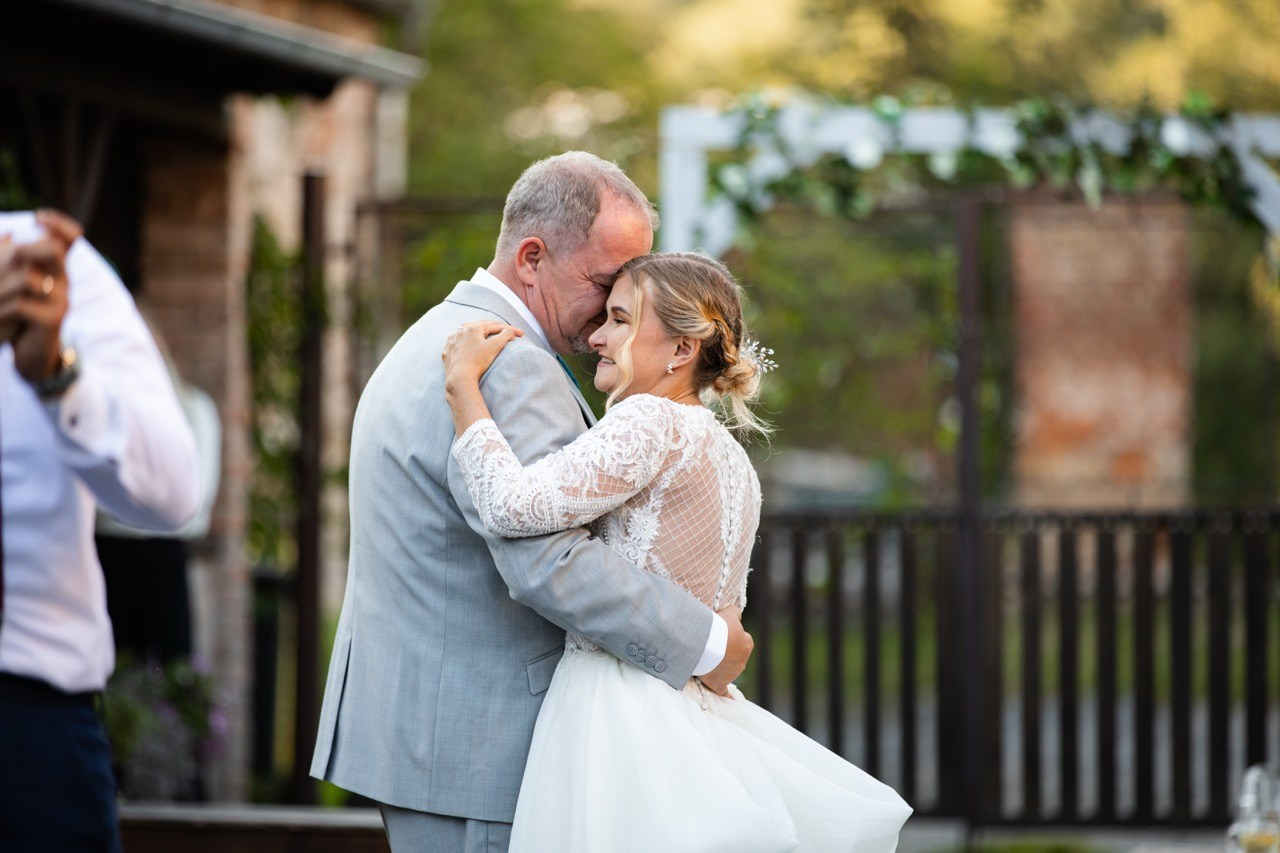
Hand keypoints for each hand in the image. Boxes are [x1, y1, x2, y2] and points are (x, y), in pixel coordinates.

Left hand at [0, 209, 79, 383]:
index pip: (70, 238)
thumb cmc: (22, 315)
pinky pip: (22, 305)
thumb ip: (16, 260)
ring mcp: (60, 300)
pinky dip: (2, 310)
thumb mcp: (19, 284)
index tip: (39, 217)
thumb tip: (8, 233)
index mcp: (55, 268)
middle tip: (7, 258)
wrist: (35, 353)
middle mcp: (63, 281)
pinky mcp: (52, 320)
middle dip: (22, 248)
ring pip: (28, 278)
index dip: (59, 224)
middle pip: (52, 250)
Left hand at [442, 321, 522, 390]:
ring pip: (468, 334)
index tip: (521, 334)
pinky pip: (458, 344)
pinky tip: (468, 346)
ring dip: (478, 333)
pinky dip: (466, 343)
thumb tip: (511, 331)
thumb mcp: (495, 347)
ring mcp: (452, 341)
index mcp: (473, 328)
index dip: (510, 329)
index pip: (495, 326)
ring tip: (486, 335)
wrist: (459, 379)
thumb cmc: (478, 362)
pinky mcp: (447, 351)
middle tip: (507, 331)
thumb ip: (505, 335)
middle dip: (495, 329)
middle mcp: (460, 331)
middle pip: (481, 327)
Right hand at [698, 606, 752, 697]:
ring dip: (719, 665)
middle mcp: (743, 660)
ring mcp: (732, 673)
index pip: (741, 638)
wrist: (706, 642)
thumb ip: (736, 613)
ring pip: (727, 670)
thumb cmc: (719, 626)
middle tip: (709, 644)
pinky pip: (724, 692)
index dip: (729, 635)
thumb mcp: (730, 613)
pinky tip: (729, 700)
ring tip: (704, 657)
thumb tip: (737, 614)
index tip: (718, 633)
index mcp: (747, 643)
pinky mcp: (720, 683)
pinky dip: (727, 696)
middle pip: (734, 655)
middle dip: (725, 651)